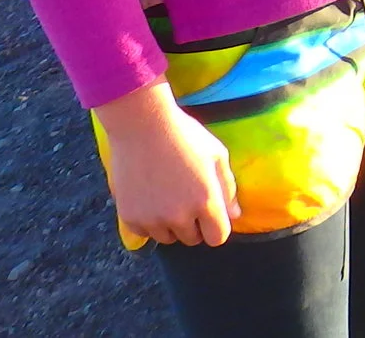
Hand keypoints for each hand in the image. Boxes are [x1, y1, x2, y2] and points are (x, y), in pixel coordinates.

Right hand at [98, 80, 238, 246]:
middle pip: (192, 239)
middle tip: (186, 198)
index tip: (210, 213)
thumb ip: (228, 188)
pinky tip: (150, 197)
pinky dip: (148, 222)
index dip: (216, 226)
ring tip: (167, 196)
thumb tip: (234, 215)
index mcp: (206, 201)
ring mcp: (152, 219)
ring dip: (170, 224)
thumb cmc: (184, 136)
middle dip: (194, 224)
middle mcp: (179, 216)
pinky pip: (145, 233)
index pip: (218, 238)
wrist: (141, 125)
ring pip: (168, 238)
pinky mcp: (130, 217)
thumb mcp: (216, 155)